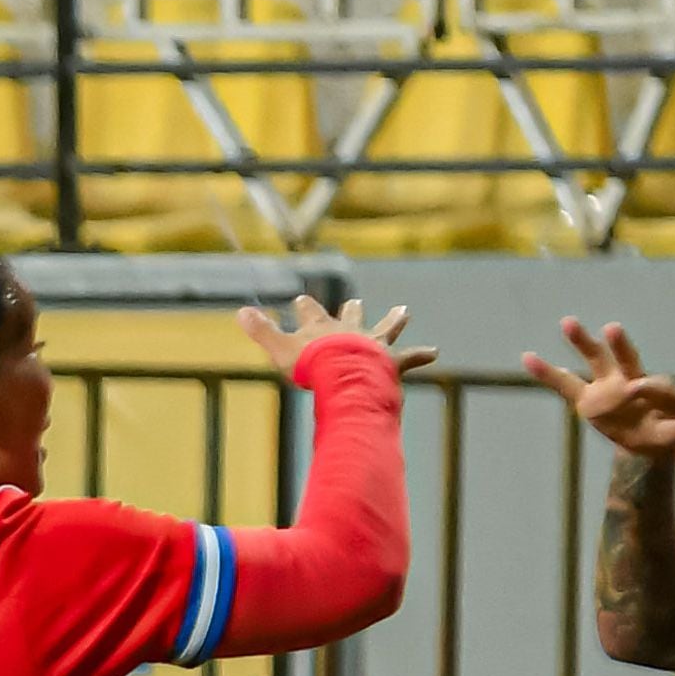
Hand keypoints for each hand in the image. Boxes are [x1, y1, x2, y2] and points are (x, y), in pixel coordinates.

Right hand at [247, 294, 435, 382]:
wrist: (345, 374)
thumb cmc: (312, 365)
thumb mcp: (279, 349)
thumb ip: (261, 331)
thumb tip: (240, 311)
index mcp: (322, 328)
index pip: (310, 311)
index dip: (304, 307)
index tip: (301, 301)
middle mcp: (350, 330)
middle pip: (350, 315)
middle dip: (351, 310)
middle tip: (354, 302)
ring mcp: (372, 344)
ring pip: (385, 329)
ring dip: (394, 320)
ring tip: (404, 311)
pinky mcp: (390, 360)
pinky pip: (410, 357)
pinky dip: (421, 355)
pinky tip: (435, 352)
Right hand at [521, 319, 674, 458]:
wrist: (652, 445)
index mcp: (652, 382)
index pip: (650, 383)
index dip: (650, 389)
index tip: (642, 392)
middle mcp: (626, 378)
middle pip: (621, 357)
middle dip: (618, 345)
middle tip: (614, 329)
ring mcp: (604, 389)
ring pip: (592, 361)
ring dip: (582, 343)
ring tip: (568, 321)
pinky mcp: (587, 403)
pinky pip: (563, 385)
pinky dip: (546, 373)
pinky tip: (527, 357)